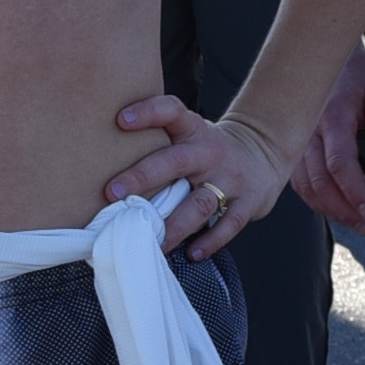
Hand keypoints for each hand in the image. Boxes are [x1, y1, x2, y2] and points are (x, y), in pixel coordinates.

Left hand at [107, 93, 290, 257]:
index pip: (171, 112)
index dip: (148, 112)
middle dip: (144, 176)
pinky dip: (210, 240)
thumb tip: (101, 166)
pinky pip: (228, 224)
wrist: (264, 152)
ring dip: (174, 225)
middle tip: (113, 193)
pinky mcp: (248, 202)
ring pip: (199, 203)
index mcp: (193, 130)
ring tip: (151, 241)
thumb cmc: (208, 149)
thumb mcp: (189, 134)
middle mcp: (210, 152)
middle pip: (176, 161)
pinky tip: (192, 253)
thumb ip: (159, 144)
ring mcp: (231, 178)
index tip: (121, 119)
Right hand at [289, 43, 364, 233]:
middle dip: (344, 210)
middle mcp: (307, 130)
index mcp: (332, 116)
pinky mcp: (292, 147)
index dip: (354, 192)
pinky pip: (298, 180)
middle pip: (319, 182)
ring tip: (356, 222)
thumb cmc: (354, 72)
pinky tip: (336, 208)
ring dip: (329, 210)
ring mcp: (295, 139)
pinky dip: (316, 199)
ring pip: (305, 186)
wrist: (320, 54)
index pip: (339, 163)